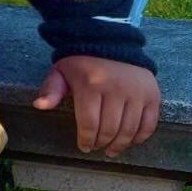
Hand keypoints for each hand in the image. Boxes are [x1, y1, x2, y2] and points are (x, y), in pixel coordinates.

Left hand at [32, 55, 160, 157]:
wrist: (111, 41)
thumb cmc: (82, 61)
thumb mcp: (61, 71)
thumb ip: (51, 89)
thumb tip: (39, 106)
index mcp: (91, 83)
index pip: (90, 124)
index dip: (86, 140)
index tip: (84, 147)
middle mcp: (116, 88)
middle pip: (110, 130)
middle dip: (101, 143)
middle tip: (97, 147)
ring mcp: (137, 91)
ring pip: (129, 130)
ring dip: (120, 145)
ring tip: (111, 149)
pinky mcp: (152, 94)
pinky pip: (149, 124)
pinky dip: (140, 137)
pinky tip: (130, 141)